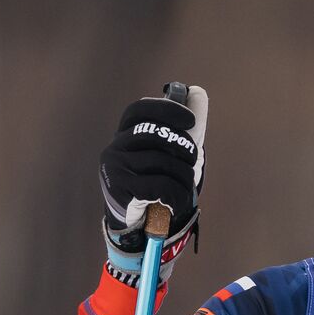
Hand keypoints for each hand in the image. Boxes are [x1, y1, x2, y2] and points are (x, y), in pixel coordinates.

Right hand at [99, 85, 207, 283]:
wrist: (137, 222)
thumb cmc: (156, 181)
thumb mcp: (171, 153)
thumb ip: (186, 126)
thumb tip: (198, 92)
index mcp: (126, 132)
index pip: (141, 109)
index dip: (167, 110)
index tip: (191, 120)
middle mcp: (115, 146)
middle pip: (157, 135)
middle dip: (185, 148)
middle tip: (194, 162)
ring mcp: (115, 167)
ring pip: (164, 163)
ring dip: (184, 179)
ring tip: (183, 189)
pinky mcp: (121, 189)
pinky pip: (160, 186)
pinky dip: (177, 196)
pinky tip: (175, 202)